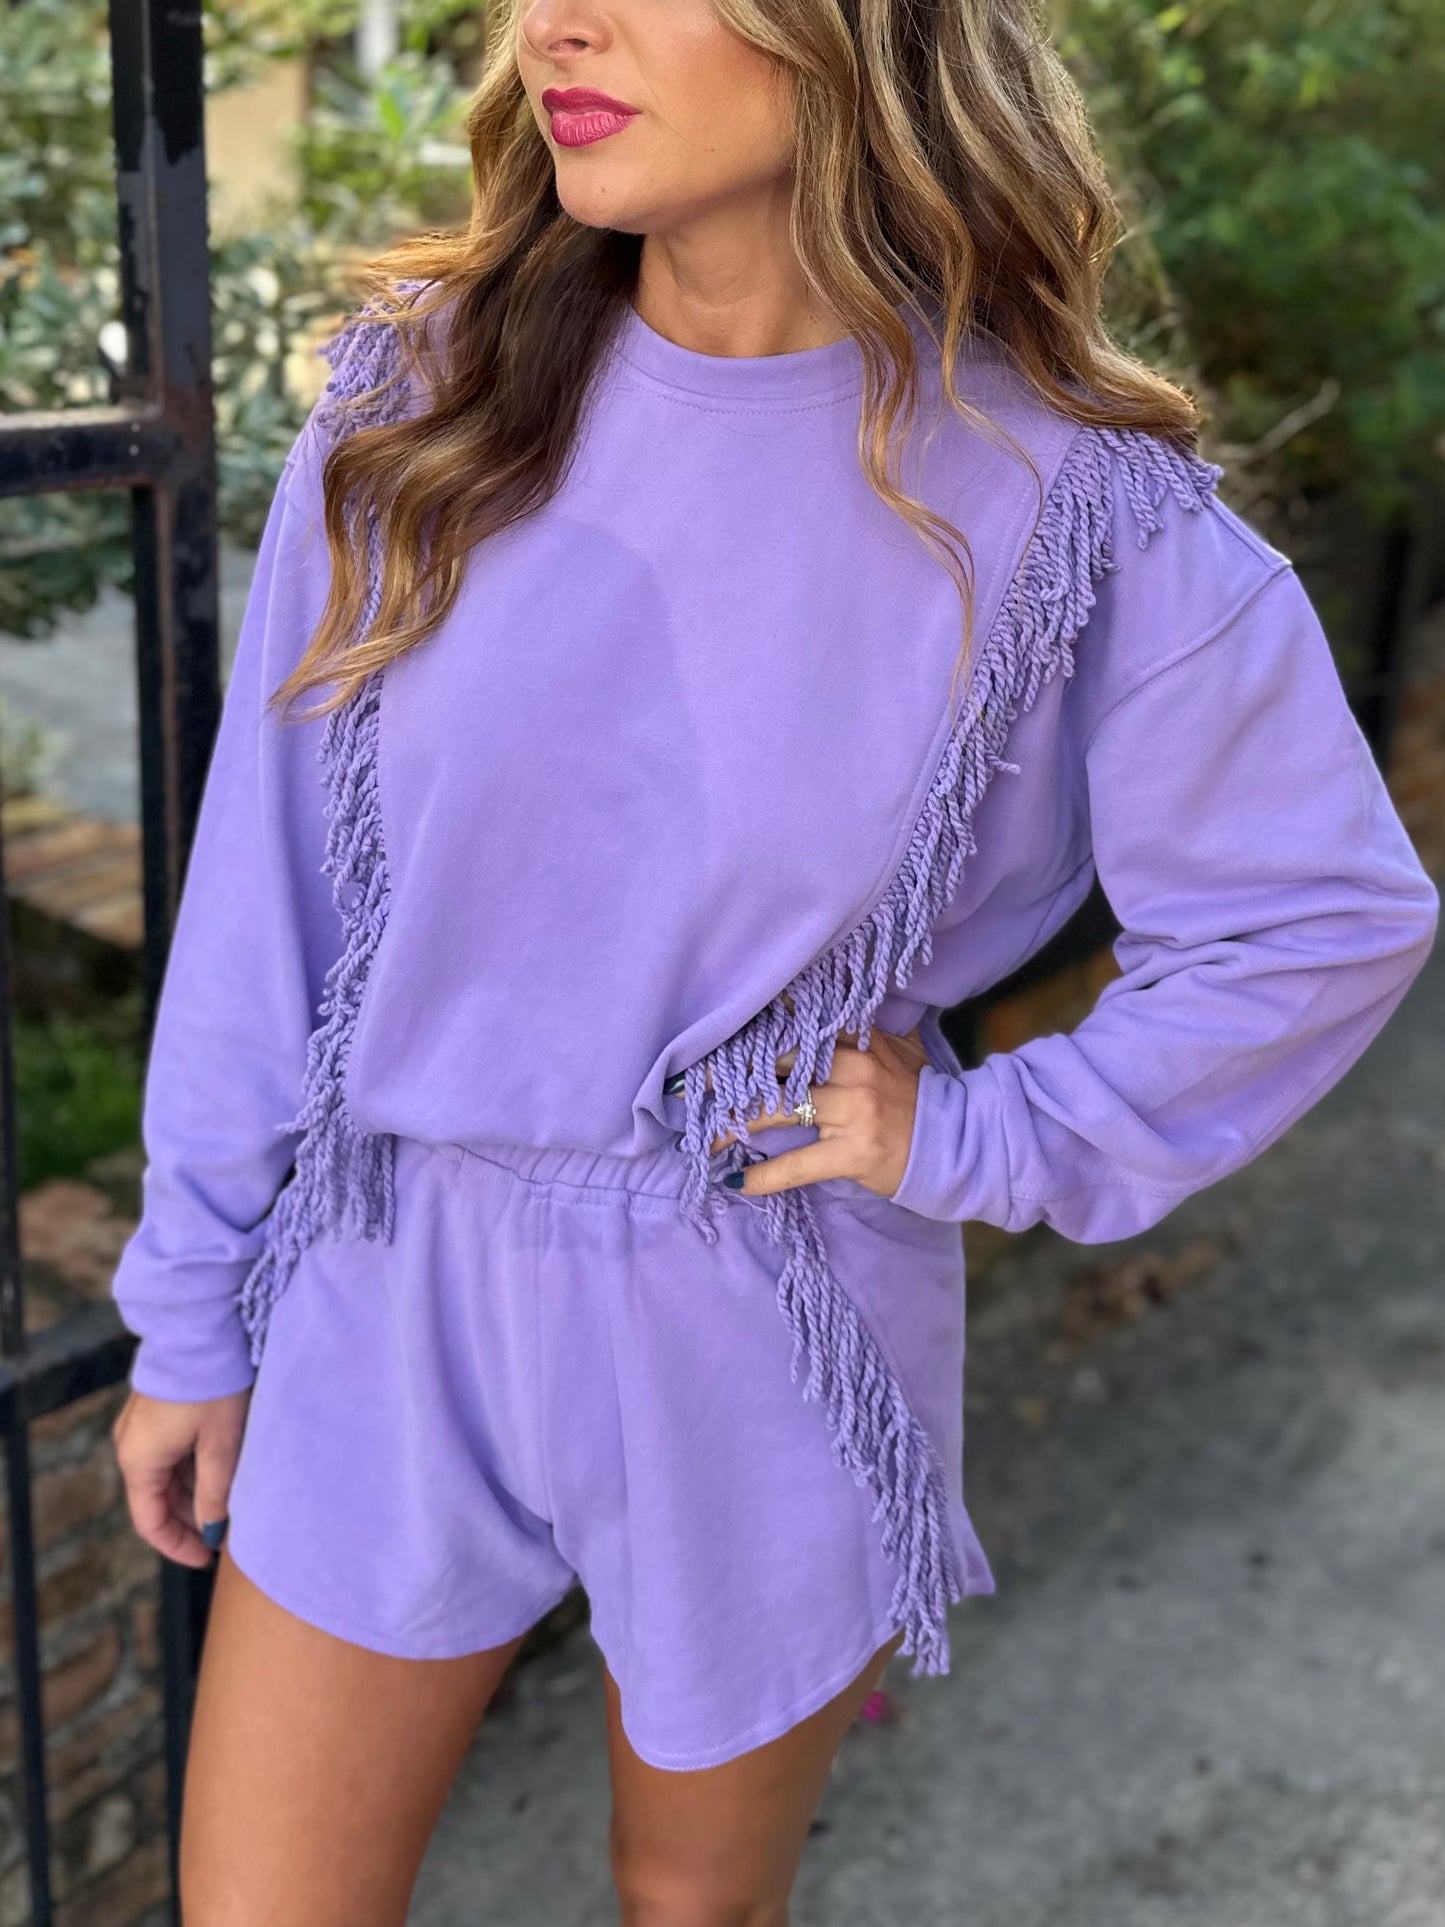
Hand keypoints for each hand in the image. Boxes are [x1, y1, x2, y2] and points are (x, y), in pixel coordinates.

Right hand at [112, 1386, 250, 1568]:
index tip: (207, 1558)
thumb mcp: (220, 1445)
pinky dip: (189, 1468)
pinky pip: (167, 1452)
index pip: (151, 1522)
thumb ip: (215, 1493)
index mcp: (139, 1461)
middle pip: (156, 1500)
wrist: (200, 1329)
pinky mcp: (154, 1411)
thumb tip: (213, 1530)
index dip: (179, 1546)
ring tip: (229, 1503)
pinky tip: (219, 1471)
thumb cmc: (212, 1387)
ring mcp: (139, 1427)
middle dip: (189, 1520)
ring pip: (164, 1476)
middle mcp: (130, 1446)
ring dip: (191, 1494)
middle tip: (225, 1532)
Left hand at [710, 1024, 929, 1198]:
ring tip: (703, 1137)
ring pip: (776, 1109)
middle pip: (774, 1063)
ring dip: (733, 1125)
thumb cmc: (920, 1098)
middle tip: (689, 1086)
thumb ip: (856, 1033)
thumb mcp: (894, 1052)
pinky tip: (737, 1184)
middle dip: (729, 1075)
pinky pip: (797, 1164)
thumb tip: (810, 1009)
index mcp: (857, 1039)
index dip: (750, 1032)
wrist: (959, 1142)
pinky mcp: (853, 1152)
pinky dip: (764, 1177)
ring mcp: (852, 1111)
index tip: (711, 1037)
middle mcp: (851, 1067)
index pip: (793, 1026)